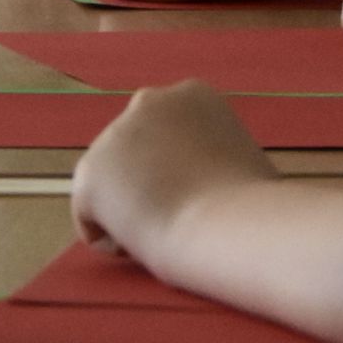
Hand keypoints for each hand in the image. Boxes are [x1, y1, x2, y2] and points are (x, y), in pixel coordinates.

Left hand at [72, 80, 275, 273]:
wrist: (225, 223)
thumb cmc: (254, 205)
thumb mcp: (245, 159)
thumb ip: (216, 155)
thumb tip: (214, 175)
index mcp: (193, 95)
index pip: (170, 136)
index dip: (183, 173)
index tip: (200, 199)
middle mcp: (148, 103)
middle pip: (137, 154)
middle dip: (149, 182)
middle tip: (177, 217)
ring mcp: (114, 135)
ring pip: (113, 187)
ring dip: (132, 212)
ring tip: (164, 233)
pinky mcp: (88, 172)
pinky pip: (92, 219)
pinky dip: (112, 241)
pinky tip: (140, 247)